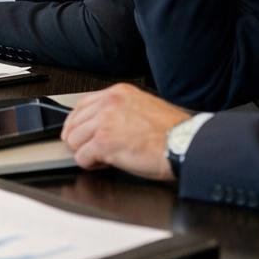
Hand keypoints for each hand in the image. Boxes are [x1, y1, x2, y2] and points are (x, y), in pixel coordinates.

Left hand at [61, 84, 191, 181]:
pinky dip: (89, 164)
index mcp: (118, 93)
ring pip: (73, 140)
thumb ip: (121, 110)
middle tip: (93, 150)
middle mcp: (108, 104)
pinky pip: (81, 157)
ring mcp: (104, 122)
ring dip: (85, 152)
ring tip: (101, 158)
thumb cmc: (173, 131)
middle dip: (81, 140)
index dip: (78, 123)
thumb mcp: (144, 107)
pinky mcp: (103, 143)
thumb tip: (105, 124)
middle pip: (74, 124)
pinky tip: (103, 164)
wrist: (184, 144)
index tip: (79, 133)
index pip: (82, 105)